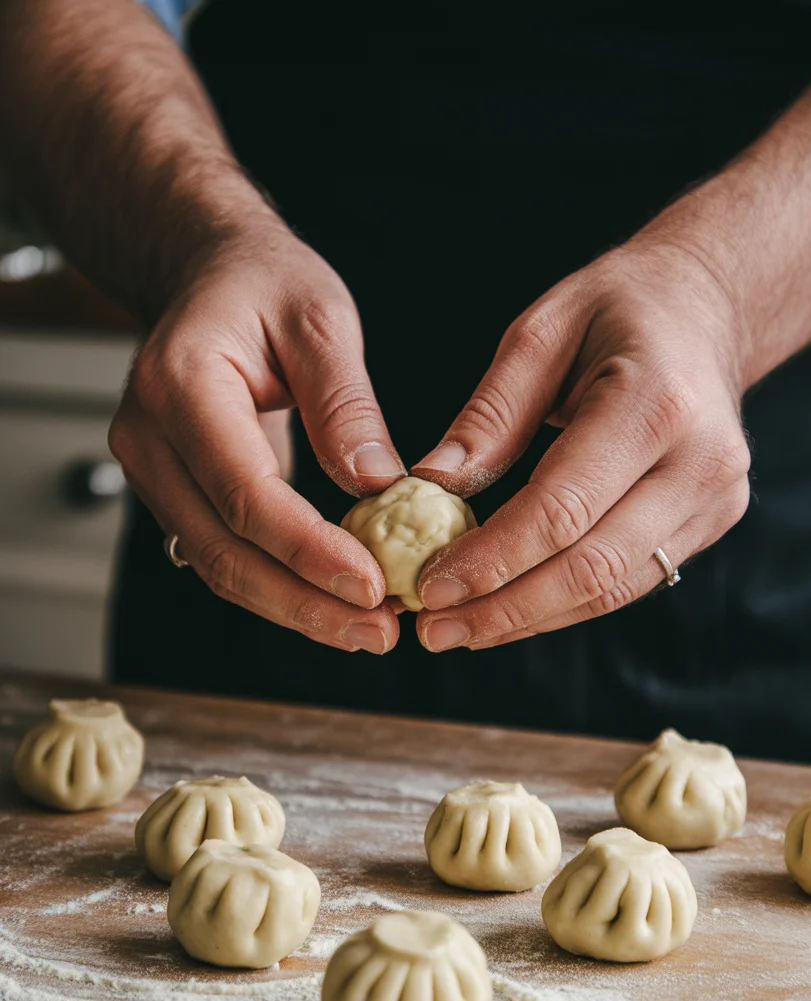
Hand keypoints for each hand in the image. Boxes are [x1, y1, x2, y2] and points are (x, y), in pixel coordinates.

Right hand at [109, 222, 404, 654]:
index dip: (309, 551)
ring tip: (369, 629)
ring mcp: (152, 471)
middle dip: (306, 603)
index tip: (374, 585)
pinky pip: (223, 556)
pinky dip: (279, 587)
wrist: (207, 277)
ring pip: (220, 567)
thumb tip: (378, 487)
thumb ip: (346, 403)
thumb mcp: (320, 318)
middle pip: (225, 551)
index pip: (246, 493)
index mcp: (181, 385)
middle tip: (379, 632)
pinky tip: (333, 604)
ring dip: (295, 608)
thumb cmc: (262, 284)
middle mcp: (149, 438)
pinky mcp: (172, 493)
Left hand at [410, 242, 751, 651]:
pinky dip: (563, 604)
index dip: (492, 560)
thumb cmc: (615, 310)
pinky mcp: (711, 522)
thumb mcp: (540, 332)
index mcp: (657, 403)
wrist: (706, 311)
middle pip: (591, 567)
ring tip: (459, 630)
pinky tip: (508, 610)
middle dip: (504, 609)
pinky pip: (630, 581)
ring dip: (529, 619)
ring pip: (612, 589)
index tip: (428, 587)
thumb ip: (489, 414)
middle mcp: (700, 461)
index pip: (562, 510)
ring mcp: (715, 499)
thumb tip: (429, 487)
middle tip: (433, 630)